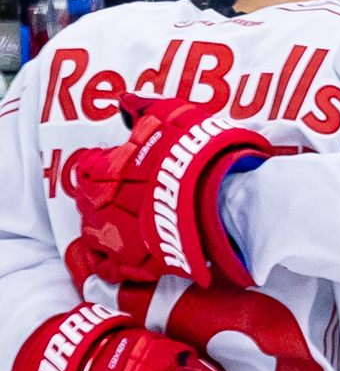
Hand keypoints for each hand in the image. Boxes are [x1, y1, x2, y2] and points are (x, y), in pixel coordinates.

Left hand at [69, 98, 292, 288]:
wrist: (222, 199)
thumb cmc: (195, 156)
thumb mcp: (171, 116)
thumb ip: (143, 108)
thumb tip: (125, 101)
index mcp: (100, 171)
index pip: (86, 168)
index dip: (103, 166)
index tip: (119, 166)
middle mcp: (98, 207)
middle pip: (87, 204)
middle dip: (103, 199)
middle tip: (128, 195)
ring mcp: (115, 239)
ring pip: (94, 237)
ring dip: (105, 231)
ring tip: (125, 226)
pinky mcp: (135, 265)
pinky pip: (111, 270)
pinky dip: (114, 264)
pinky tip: (125, 257)